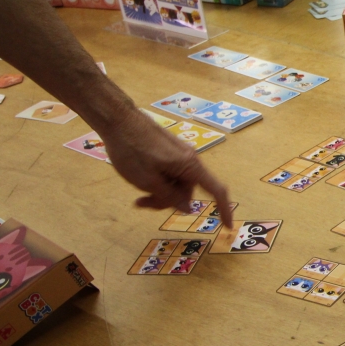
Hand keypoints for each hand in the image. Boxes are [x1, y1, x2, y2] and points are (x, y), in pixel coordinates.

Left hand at [102, 109, 232, 227]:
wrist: (117, 118)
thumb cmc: (132, 150)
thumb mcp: (147, 181)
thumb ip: (169, 197)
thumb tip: (188, 208)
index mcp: (190, 166)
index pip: (216, 190)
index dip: (224, 209)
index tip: (227, 226)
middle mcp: (189, 160)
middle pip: (187, 190)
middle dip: (168, 200)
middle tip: (142, 201)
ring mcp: (179, 154)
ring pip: (176, 183)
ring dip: (159, 191)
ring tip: (136, 191)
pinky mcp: (169, 151)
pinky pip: (169, 172)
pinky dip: (157, 180)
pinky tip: (138, 178)